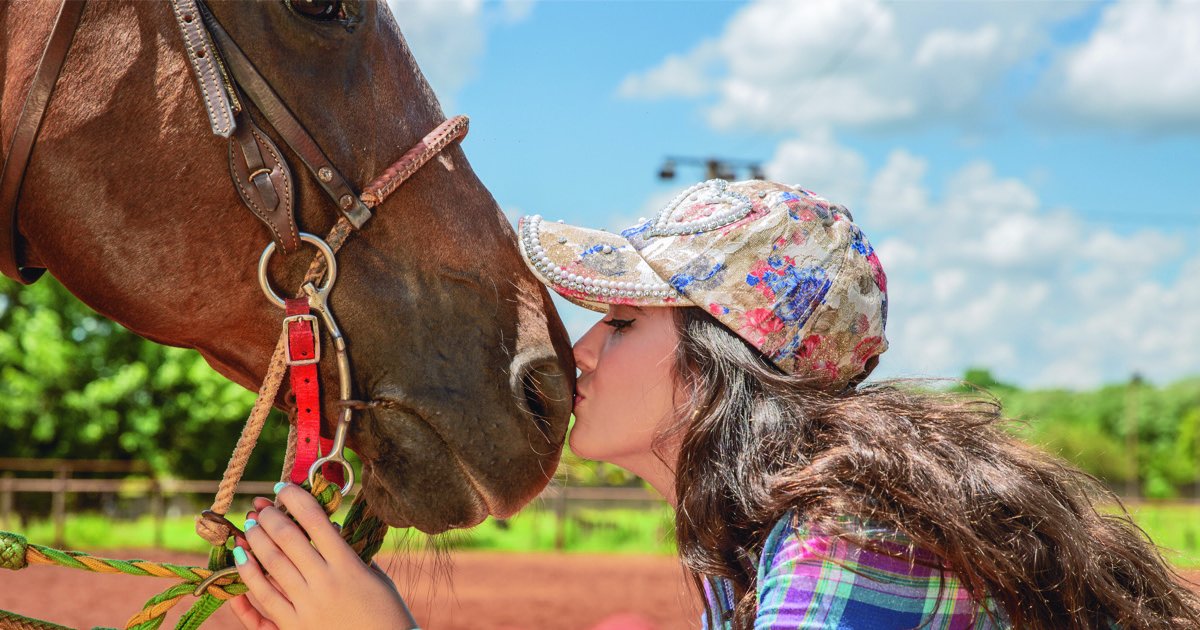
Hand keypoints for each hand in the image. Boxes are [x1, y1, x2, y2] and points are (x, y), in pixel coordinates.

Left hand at [228, 483, 416, 629]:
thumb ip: (351, 552)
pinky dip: (249, 574)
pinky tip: (241, 556)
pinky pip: (265, 597)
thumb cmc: (386, 612)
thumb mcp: (374, 576)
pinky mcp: (294, 626)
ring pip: (272, 564)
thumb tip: (330, 527)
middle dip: (271, 517)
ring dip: (257, 539)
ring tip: (250, 525)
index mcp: (349, 565)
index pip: (316, 521)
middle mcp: (326, 582)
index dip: (296, 499)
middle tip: (261, 506)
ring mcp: (308, 605)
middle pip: (289, 538)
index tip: (283, 487)